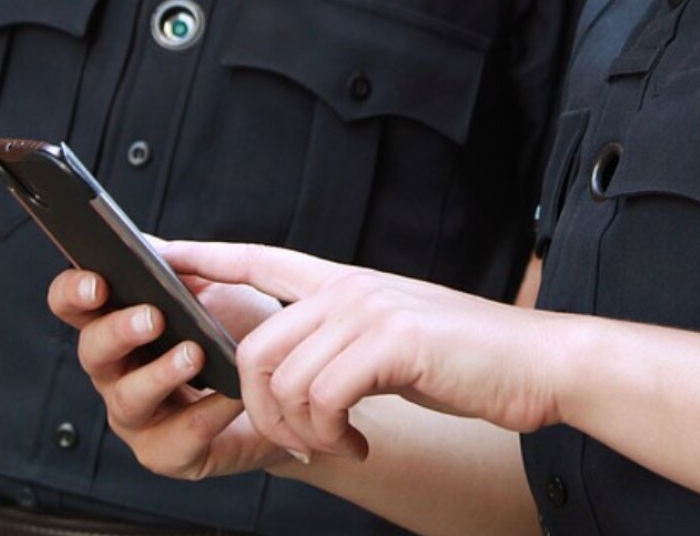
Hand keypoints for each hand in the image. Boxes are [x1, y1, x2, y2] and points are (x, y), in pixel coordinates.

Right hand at [46, 263, 288, 481]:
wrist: (285, 382)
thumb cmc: (241, 329)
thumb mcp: (217, 285)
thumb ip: (181, 265)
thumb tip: (152, 247)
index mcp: (116, 321)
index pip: (73, 304)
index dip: (74, 292)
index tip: (98, 282)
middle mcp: (116, 370)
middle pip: (91, 351)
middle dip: (118, 332)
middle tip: (152, 317)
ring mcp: (137, 417)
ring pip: (127, 399)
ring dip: (159, 374)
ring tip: (195, 354)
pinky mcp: (168, 453)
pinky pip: (176, 439)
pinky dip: (205, 415)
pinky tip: (230, 396)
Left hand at [160, 242, 568, 462]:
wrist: (539, 364)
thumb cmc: (467, 361)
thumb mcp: (392, 338)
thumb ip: (341, 341)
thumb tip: (293, 374)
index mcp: (346, 282)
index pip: (259, 258)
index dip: (206, 258)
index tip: (160, 254)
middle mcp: (350, 288)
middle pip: (254, 343)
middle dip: (259, 409)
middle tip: (298, 442)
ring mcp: (370, 311)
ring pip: (282, 376)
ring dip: (299, 431)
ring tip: (336, 445)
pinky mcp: (393, 343)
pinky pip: (321, 397)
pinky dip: (331, 435)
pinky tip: (360, 443)